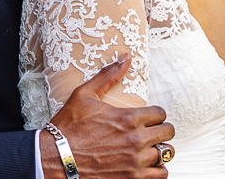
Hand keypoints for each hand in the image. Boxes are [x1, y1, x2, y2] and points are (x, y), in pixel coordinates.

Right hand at [40, 54, 175, 178]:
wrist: (57, 158)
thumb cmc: (69, 127)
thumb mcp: (84, 94)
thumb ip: (108, 75)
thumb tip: (126, 57)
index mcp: (127, 118)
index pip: (160, 113)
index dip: (154, 114)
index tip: (147, 118)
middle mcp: (136, 140)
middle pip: (167, 132)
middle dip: (160, 129)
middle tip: (149, 131)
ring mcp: (135, 162)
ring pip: (166, 154)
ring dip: (158, 149)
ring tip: (147, 148)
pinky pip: (161, 174)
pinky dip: (157, 169)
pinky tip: (146, 164)